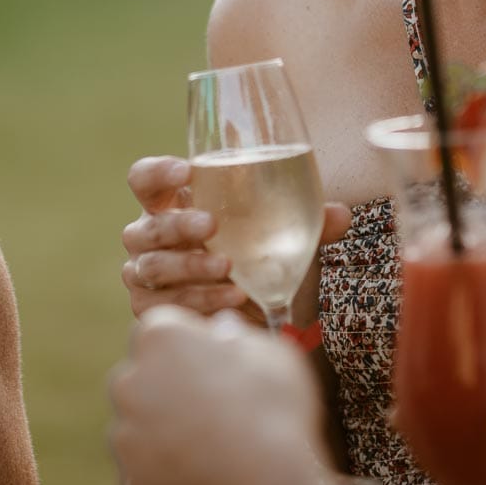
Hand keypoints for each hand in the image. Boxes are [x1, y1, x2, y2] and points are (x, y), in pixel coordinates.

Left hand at [109, 307, 330, 484]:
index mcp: (160, 338)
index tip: (215, 360)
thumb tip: (224, 329)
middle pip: (142, 374)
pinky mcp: (130, 481)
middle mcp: (129, 381)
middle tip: (213, 404)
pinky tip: (203, 478)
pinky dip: (167, 472)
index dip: (189, 342)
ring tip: (214, 447)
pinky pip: (147, 469)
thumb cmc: (274, 414)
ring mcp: (125, 435)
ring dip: (165, 429)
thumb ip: (239, 336)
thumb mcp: (273, 356)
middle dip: (168, 383)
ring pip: (140, 424)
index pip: (161, 327)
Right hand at [120, 156, 350, 318]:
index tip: (187, 171)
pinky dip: (200, 300)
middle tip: (211, 224)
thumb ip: (309, 221)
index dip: (158, 172)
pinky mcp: (152, 309)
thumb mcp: (285, 236)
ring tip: (229, 267)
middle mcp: (152, 236)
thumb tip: (340, 214)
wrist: (257, 313)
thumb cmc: (260, 257)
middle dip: (177, 224)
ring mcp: (147, 275)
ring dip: (190, 266)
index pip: (145, 179)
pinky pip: (165, 305)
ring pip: (150, 267)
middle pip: (145, 226)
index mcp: (173, 204)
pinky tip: (232, 298)